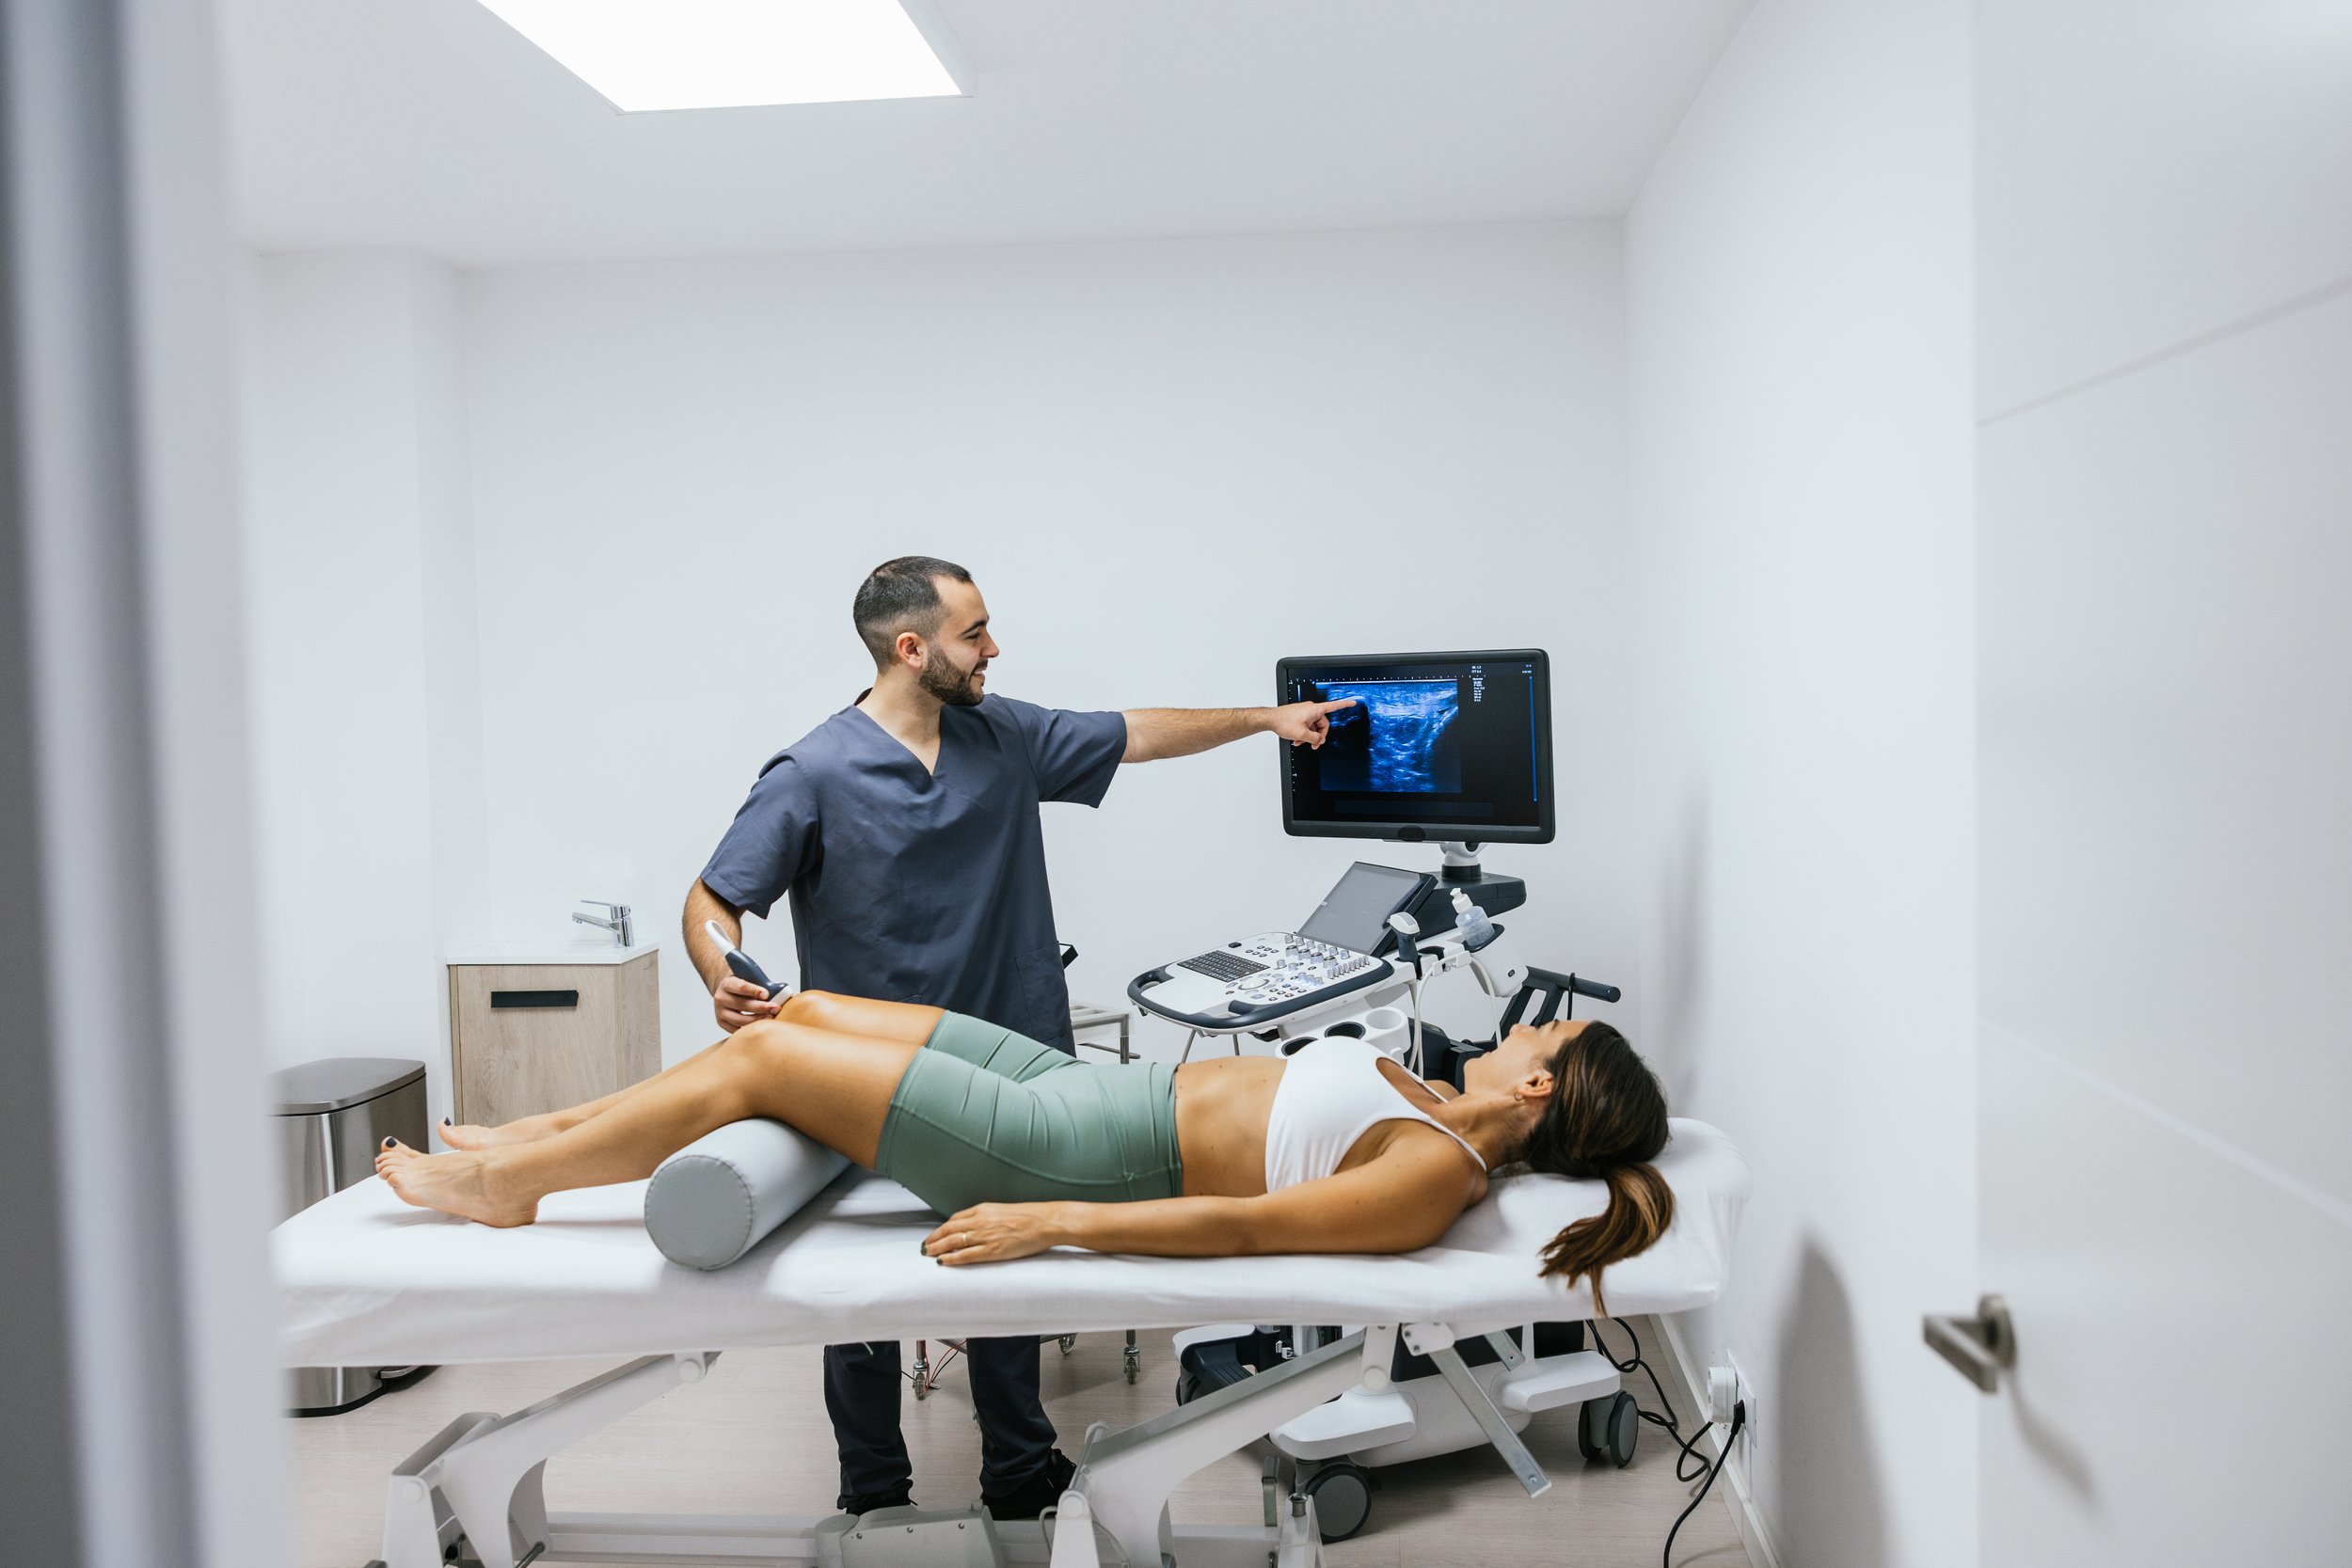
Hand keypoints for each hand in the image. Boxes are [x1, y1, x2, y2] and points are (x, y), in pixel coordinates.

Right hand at [713, 975, 780, 1032]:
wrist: (727, 991)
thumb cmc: (741, 985)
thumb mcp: (748, 979)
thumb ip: (760, 983)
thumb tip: (779, 990)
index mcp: (727, 984)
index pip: (741, 987)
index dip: (754, 991)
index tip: (766, 994)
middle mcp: (721, 998)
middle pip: (742, 1005)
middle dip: (761, 1007)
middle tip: (775, 1008)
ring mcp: (720, 1012)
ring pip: (739, 1020)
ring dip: (757, 1020)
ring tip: (771, 1017)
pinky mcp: (722, 1023)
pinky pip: (736, 1029)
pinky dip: (749, 1029)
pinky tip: (760, 1026)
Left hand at [922, 1202, 1064, 1265]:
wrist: (1046, 1221)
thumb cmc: (1030, 1216)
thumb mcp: (1004, 1211)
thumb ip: (988, 1217)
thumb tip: (978, 1225)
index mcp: (983, 1209)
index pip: (954, 1219)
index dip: (942, 1229)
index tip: (935, 1235)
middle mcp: (980, 1221)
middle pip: (948, 1230)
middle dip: (933, 1239)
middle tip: (925, 1247)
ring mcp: (985, 1236)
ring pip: (953, 1242)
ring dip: (937, 1248)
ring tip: (928, 1254)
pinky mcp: (992, 1250)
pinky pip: (966, 1255)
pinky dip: (951, 1258)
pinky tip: (943, 1261)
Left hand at [1268, 697, 1355, 748]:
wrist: (1270, 719)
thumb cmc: (1283, 722)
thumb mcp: (1303, 734)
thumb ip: (1315, 738)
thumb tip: (1320, 740)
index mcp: (1315, 710)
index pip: (1334, 706)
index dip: (1345, 704)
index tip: (1353, 702)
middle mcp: (1311, 709)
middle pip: (1322, 723)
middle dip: (1318, 735)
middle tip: (1313, 745)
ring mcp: (1305, 712)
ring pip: (1313, 726)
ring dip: (1309, 736)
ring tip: (1301, 742)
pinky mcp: (1299, 715)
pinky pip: (1306, 725)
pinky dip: (1303, 733)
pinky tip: (1297, 740)